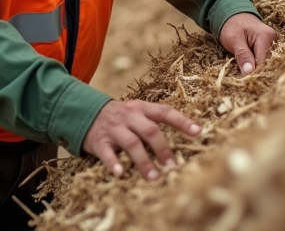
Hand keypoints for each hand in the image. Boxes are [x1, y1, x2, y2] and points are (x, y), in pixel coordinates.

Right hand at [82, 100, 200, 180]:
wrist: (86, 113)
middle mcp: (130, 116)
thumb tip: (180, 144)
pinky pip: (107, 153)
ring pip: (132, 143)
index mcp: (142, 108)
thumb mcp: (137, 114)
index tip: (198, 132)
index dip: (182, 122)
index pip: (165, 112)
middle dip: (163, 149)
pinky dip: (114, 164)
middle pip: (150, 131)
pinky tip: (121, 174)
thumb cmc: (121, 118)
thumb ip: (154, 125)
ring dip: (144, 161)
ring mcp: (114, 128)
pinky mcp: (99, 141)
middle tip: (173, 166)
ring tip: (154, 177)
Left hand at [219, 12, 277, 74]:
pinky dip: (253, 63)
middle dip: (253, 70)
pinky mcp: (267, 47)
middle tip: (240, 78)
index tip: (242, 80)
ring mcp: (271, 43)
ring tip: (242, 69)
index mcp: (266, 36)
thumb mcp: (234, 39)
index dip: (252, 71)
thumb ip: (242, 55)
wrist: (233, 15)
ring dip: (253, 67)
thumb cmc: (232, 25)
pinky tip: (246, 65)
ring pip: (263, 62)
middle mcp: (272, 40)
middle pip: (264, 62)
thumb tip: (248, 72)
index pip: (261, 61)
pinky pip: (262, 59)